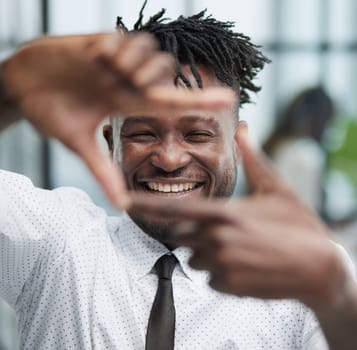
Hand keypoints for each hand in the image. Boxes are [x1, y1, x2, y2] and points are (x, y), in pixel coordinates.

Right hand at [0, 33, 232, 207]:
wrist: (19, 85)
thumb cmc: (49, 111)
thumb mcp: (77, 143)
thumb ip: (102, 170)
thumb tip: (122, 206)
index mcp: (128, 103)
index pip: (172, 101)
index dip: (200, 100)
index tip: (229, 100)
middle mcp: (128, 80)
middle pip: (166, 71)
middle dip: (154, 79)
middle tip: (128, 87)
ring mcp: (116, 60)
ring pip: (151, 51)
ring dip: (136, 64)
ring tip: (108, 72)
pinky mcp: (101, 41)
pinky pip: (126, 38)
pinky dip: (118, 50)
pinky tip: (97, 59)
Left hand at [131, 127, 351, 308]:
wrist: (321, 268)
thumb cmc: (301, 225)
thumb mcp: (278, 189)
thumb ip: (254, 159)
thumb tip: (244, 127)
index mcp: (226, 213)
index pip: (175, 210)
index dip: (146, 206)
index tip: (123, 203)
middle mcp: (218, 240)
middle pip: (184, 239)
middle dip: (198, 237)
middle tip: (233, 236)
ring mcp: (222, 265)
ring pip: (198, 261)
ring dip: (212, 257)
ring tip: (246, 252)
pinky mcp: (230, 287)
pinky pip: (213, 280)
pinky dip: (225, 275)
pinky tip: (251, 268)